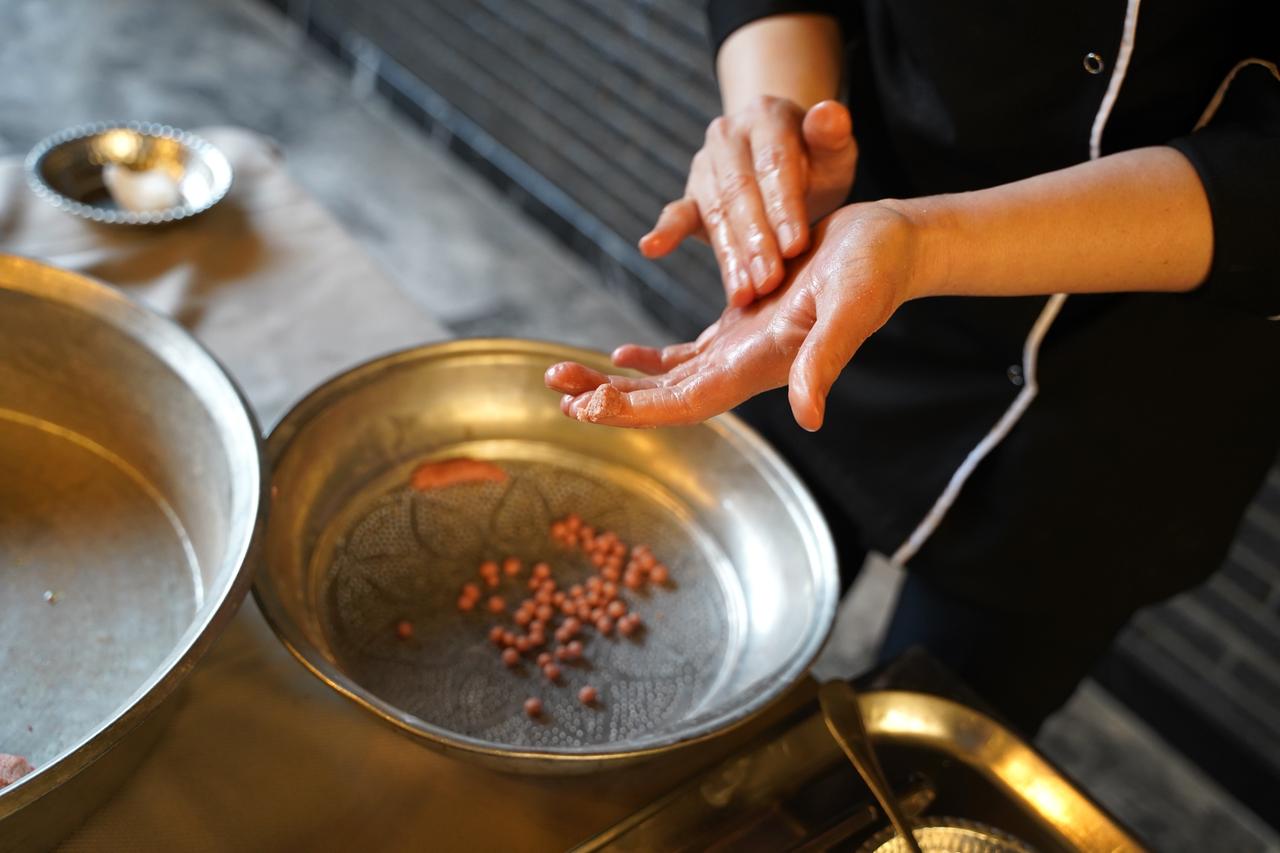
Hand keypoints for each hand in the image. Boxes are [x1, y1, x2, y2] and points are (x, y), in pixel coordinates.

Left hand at [548, 203, 919, 430]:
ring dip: (619, 382)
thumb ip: (825, 361)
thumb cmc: (876, 270)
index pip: (685, 402)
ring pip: (668, 378)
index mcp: (760, 365)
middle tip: (553, 387)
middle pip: (664, 396)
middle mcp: (745, 367)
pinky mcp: (745, 326)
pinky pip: (687, 355)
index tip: (585, 408)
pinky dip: (652, 361)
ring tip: (566, 377)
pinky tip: (621, 356)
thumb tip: (809, 416)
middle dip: (608, 397)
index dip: (636, 409)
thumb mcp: (849, 308)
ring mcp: (743, 349)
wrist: (895, 247)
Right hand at [639, 97, 857, 307]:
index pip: (774, 164)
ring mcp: (706, 165)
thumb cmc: (815, 162)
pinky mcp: (691, 195)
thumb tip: (829, 113)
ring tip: (743, 294)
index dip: (784, 207)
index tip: (796, 247)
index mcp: (766, 116)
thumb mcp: (833, 149)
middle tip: (769, 280)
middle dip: (755, 240)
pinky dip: (665, 232)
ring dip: (729, 256)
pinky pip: (677, 213)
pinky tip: (651, 248)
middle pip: (740, 192)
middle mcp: (729, 135)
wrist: (785, 162)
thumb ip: (832, 135)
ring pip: (716, 213)